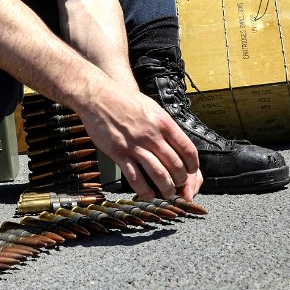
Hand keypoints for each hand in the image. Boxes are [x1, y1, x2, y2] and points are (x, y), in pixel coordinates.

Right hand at [75, 83, 202, 200]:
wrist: (97, 95)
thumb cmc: (123, 99)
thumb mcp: (151, 107)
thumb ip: (164, 125)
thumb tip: (175, 142)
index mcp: (163, 122)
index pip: (188, 150)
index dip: (193, 166)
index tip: (191, 172)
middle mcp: (152, 135)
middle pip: (176, 166)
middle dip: (181, 181)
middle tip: (180, 186)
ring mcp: (135, 145)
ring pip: (159, 175)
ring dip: (166, 189)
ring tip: (167, 193)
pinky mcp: (118, 153)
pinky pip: (136, 178)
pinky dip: (144, 191)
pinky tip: (147, 195)